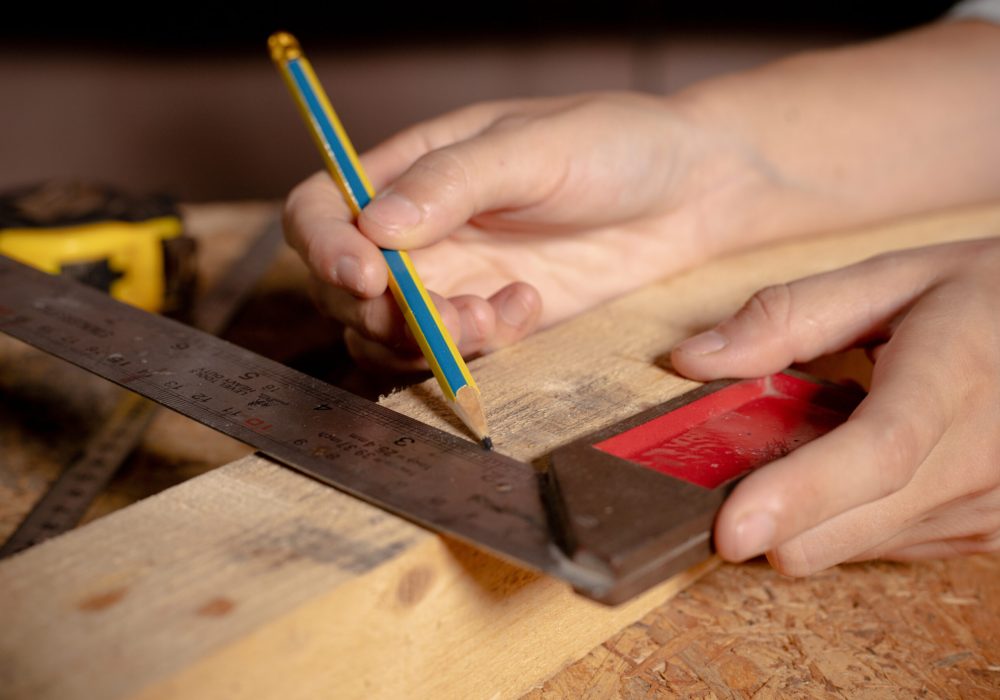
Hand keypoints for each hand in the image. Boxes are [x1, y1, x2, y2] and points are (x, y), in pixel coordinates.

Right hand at [283, 92, 772, 368]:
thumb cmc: (615, 143)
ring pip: (390, 332)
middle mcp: (420, 228)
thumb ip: (452, 181)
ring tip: (494, 317)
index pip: (322, 208)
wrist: (691, 192)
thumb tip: (373, 224)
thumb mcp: (534, 146)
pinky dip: (475, 346)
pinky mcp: (494, 317)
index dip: (323, 246)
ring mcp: (455, 277)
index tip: (366, 275)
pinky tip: (528, 307)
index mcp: (410, 167)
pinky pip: (450, 351)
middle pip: (345, 285)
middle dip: (381, 311)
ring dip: (426, 339)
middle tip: (444, 312)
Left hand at [671, 238, 999, 573]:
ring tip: (839, 435)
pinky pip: (881, 546)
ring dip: (814, 508)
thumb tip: (690, 359)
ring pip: (849, 548)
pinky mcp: (985, 537)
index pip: (877, 452)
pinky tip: (871, 460)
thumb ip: (787, 315)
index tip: (731, 530)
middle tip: (747, 454)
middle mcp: (981, 461)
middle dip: (771, 506)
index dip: (799, 494)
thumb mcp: (892, 279)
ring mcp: (988, 510)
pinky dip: (852, 513)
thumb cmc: (984, 299)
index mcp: (956, 377)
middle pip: (842, 532)